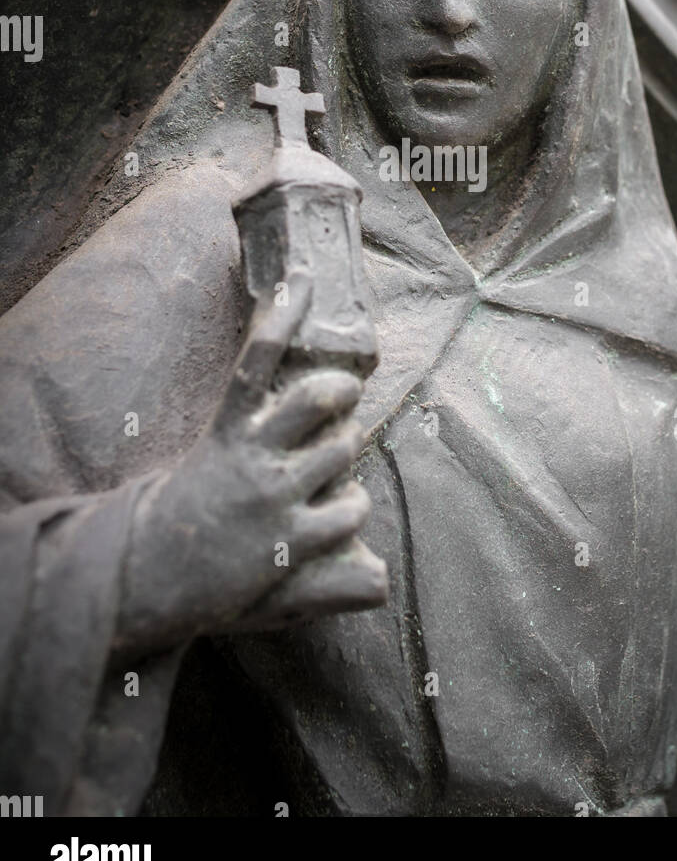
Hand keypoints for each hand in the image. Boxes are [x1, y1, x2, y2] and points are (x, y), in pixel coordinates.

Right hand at [117, 271, 386, 655]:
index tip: (304, 280)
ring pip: (343, 451)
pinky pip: (348, 511)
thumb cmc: (174, 517)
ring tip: (333, 464)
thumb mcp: (201, 462)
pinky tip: (336, 515)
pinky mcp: (290, 543)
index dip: (282, 316)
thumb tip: (271, 415)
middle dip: (342, 392)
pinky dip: (350, 511)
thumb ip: (239, 436)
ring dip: (346, 454)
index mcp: (225, 434)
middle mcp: (252, 459)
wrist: (142, 580)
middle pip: (317, 398)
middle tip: (344, 396)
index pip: (256, 360)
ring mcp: (273, 500)